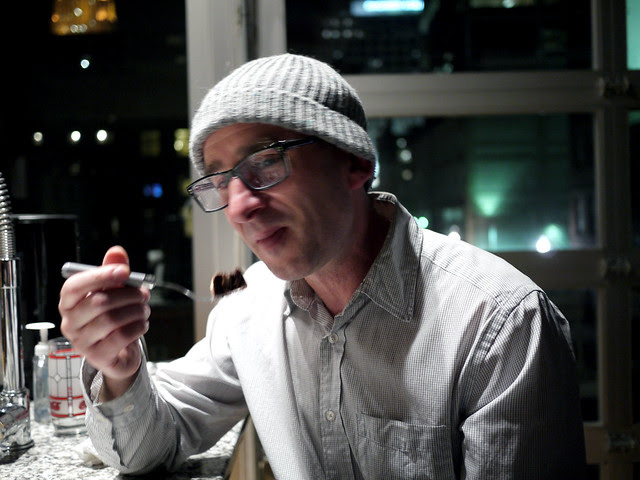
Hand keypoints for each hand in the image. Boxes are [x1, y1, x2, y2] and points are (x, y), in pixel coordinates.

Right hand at [59, 246, 150, 399]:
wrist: (119, 351)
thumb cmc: (114, 315)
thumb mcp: (114, 291)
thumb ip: (114, 270)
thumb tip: (116, 251)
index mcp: (69, 303)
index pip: (74, 286)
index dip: (100, 276)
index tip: (125, 271)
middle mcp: (70, 323)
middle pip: (98, 302)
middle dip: (128, 295)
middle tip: (144, 294)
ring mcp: (82, 342)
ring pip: (112, 320)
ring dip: (136, 311)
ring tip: (145, 309)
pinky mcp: (98, 357)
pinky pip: (121, 337)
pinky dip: (138, 326)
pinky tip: (142, 323)